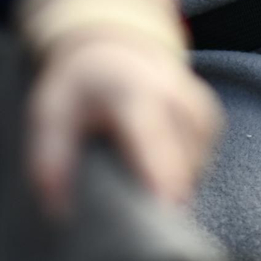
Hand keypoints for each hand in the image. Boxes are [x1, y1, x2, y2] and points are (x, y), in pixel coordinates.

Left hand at [26, 34, 221, 215]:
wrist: (113, 44)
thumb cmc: (80, 83)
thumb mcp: (50, 113)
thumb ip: (51, 159)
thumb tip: (58, 210)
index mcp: (136, 94)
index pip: (157, 146)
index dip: (162, 185)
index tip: (162, 215)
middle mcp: (176, 98)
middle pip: (183, 170)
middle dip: (160, 197)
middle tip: (127, 198)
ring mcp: (198, 107)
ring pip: (196, 171)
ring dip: (171, 183)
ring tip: (135, 167)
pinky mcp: (210, 118)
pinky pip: (203, 161)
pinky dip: (182, 170)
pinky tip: (156, 157)